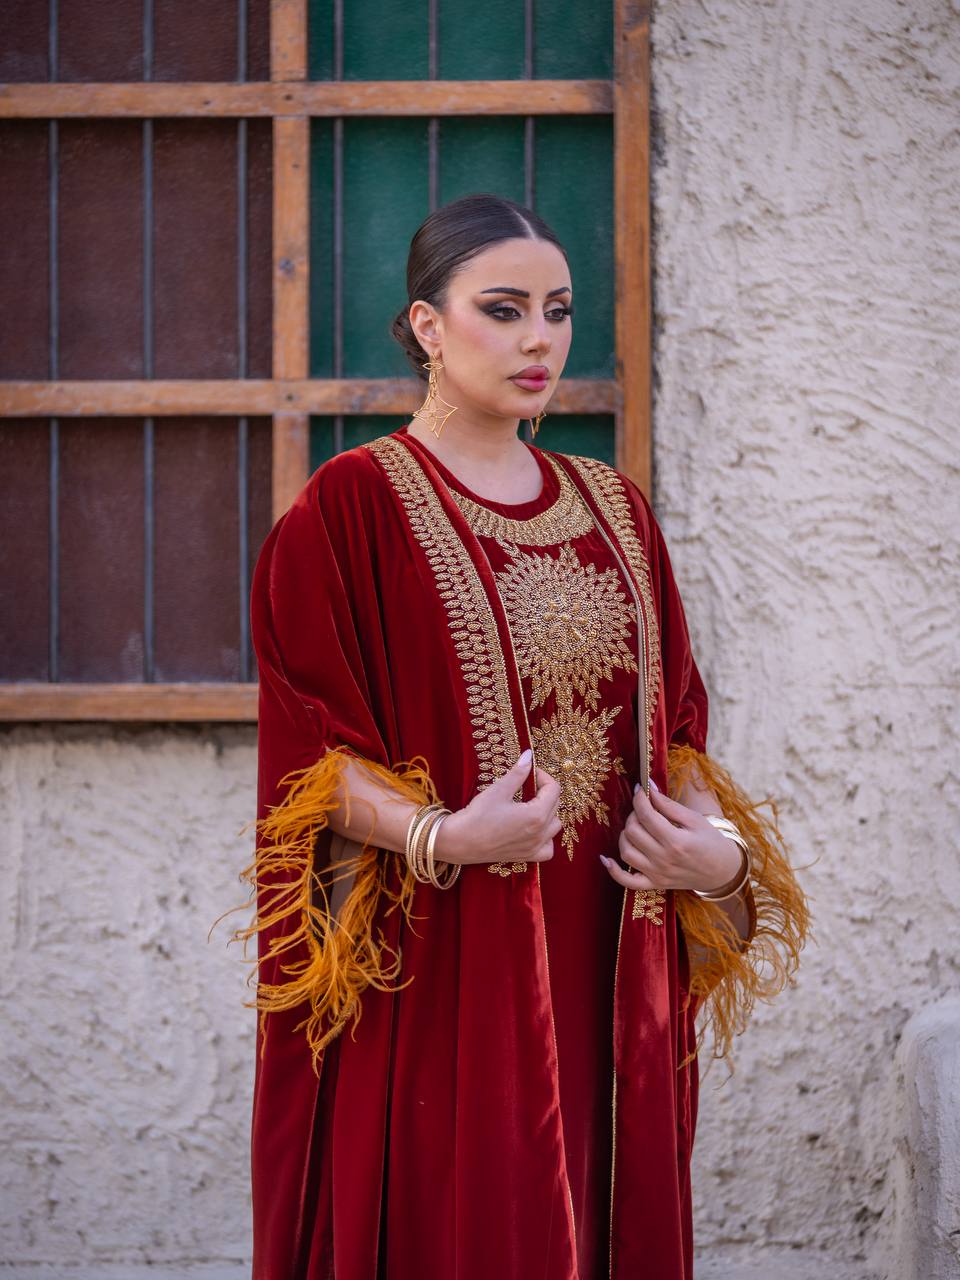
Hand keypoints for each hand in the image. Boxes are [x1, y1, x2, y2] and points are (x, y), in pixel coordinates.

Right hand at [435, 749, 561, 865]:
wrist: (460, 842)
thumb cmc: (477, 816)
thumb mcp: (499, 790)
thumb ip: (518, 773)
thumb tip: (529, 756)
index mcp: (536, 815)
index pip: (553, 790)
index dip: (543, 776)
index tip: (531, 772)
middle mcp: (540, 833)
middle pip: (555, 806)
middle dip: (545, 792)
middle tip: (528, 785)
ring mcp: (534, 847)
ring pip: (554, 827)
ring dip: (548, 814)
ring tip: (531, 806)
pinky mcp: (526, 856)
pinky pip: (547, 848)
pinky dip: (546, 839)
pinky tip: (533, 830)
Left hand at [600, 777, 743, 893]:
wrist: (721, 871)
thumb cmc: (710, 841)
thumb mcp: (694, 819)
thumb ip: (668, 805)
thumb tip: (648, 788)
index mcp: (676, 842)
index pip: (647, 815)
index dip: (639, 798)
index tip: (640, 788)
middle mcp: (664, 860)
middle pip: (633, 831)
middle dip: (634, 814)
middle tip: (643, 809)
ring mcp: (657, 874)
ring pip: (626, 851)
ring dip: (625, 835)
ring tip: (636, 827)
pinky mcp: (654, 884)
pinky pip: (627, 881)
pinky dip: (613, 870)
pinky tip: (606, 858)